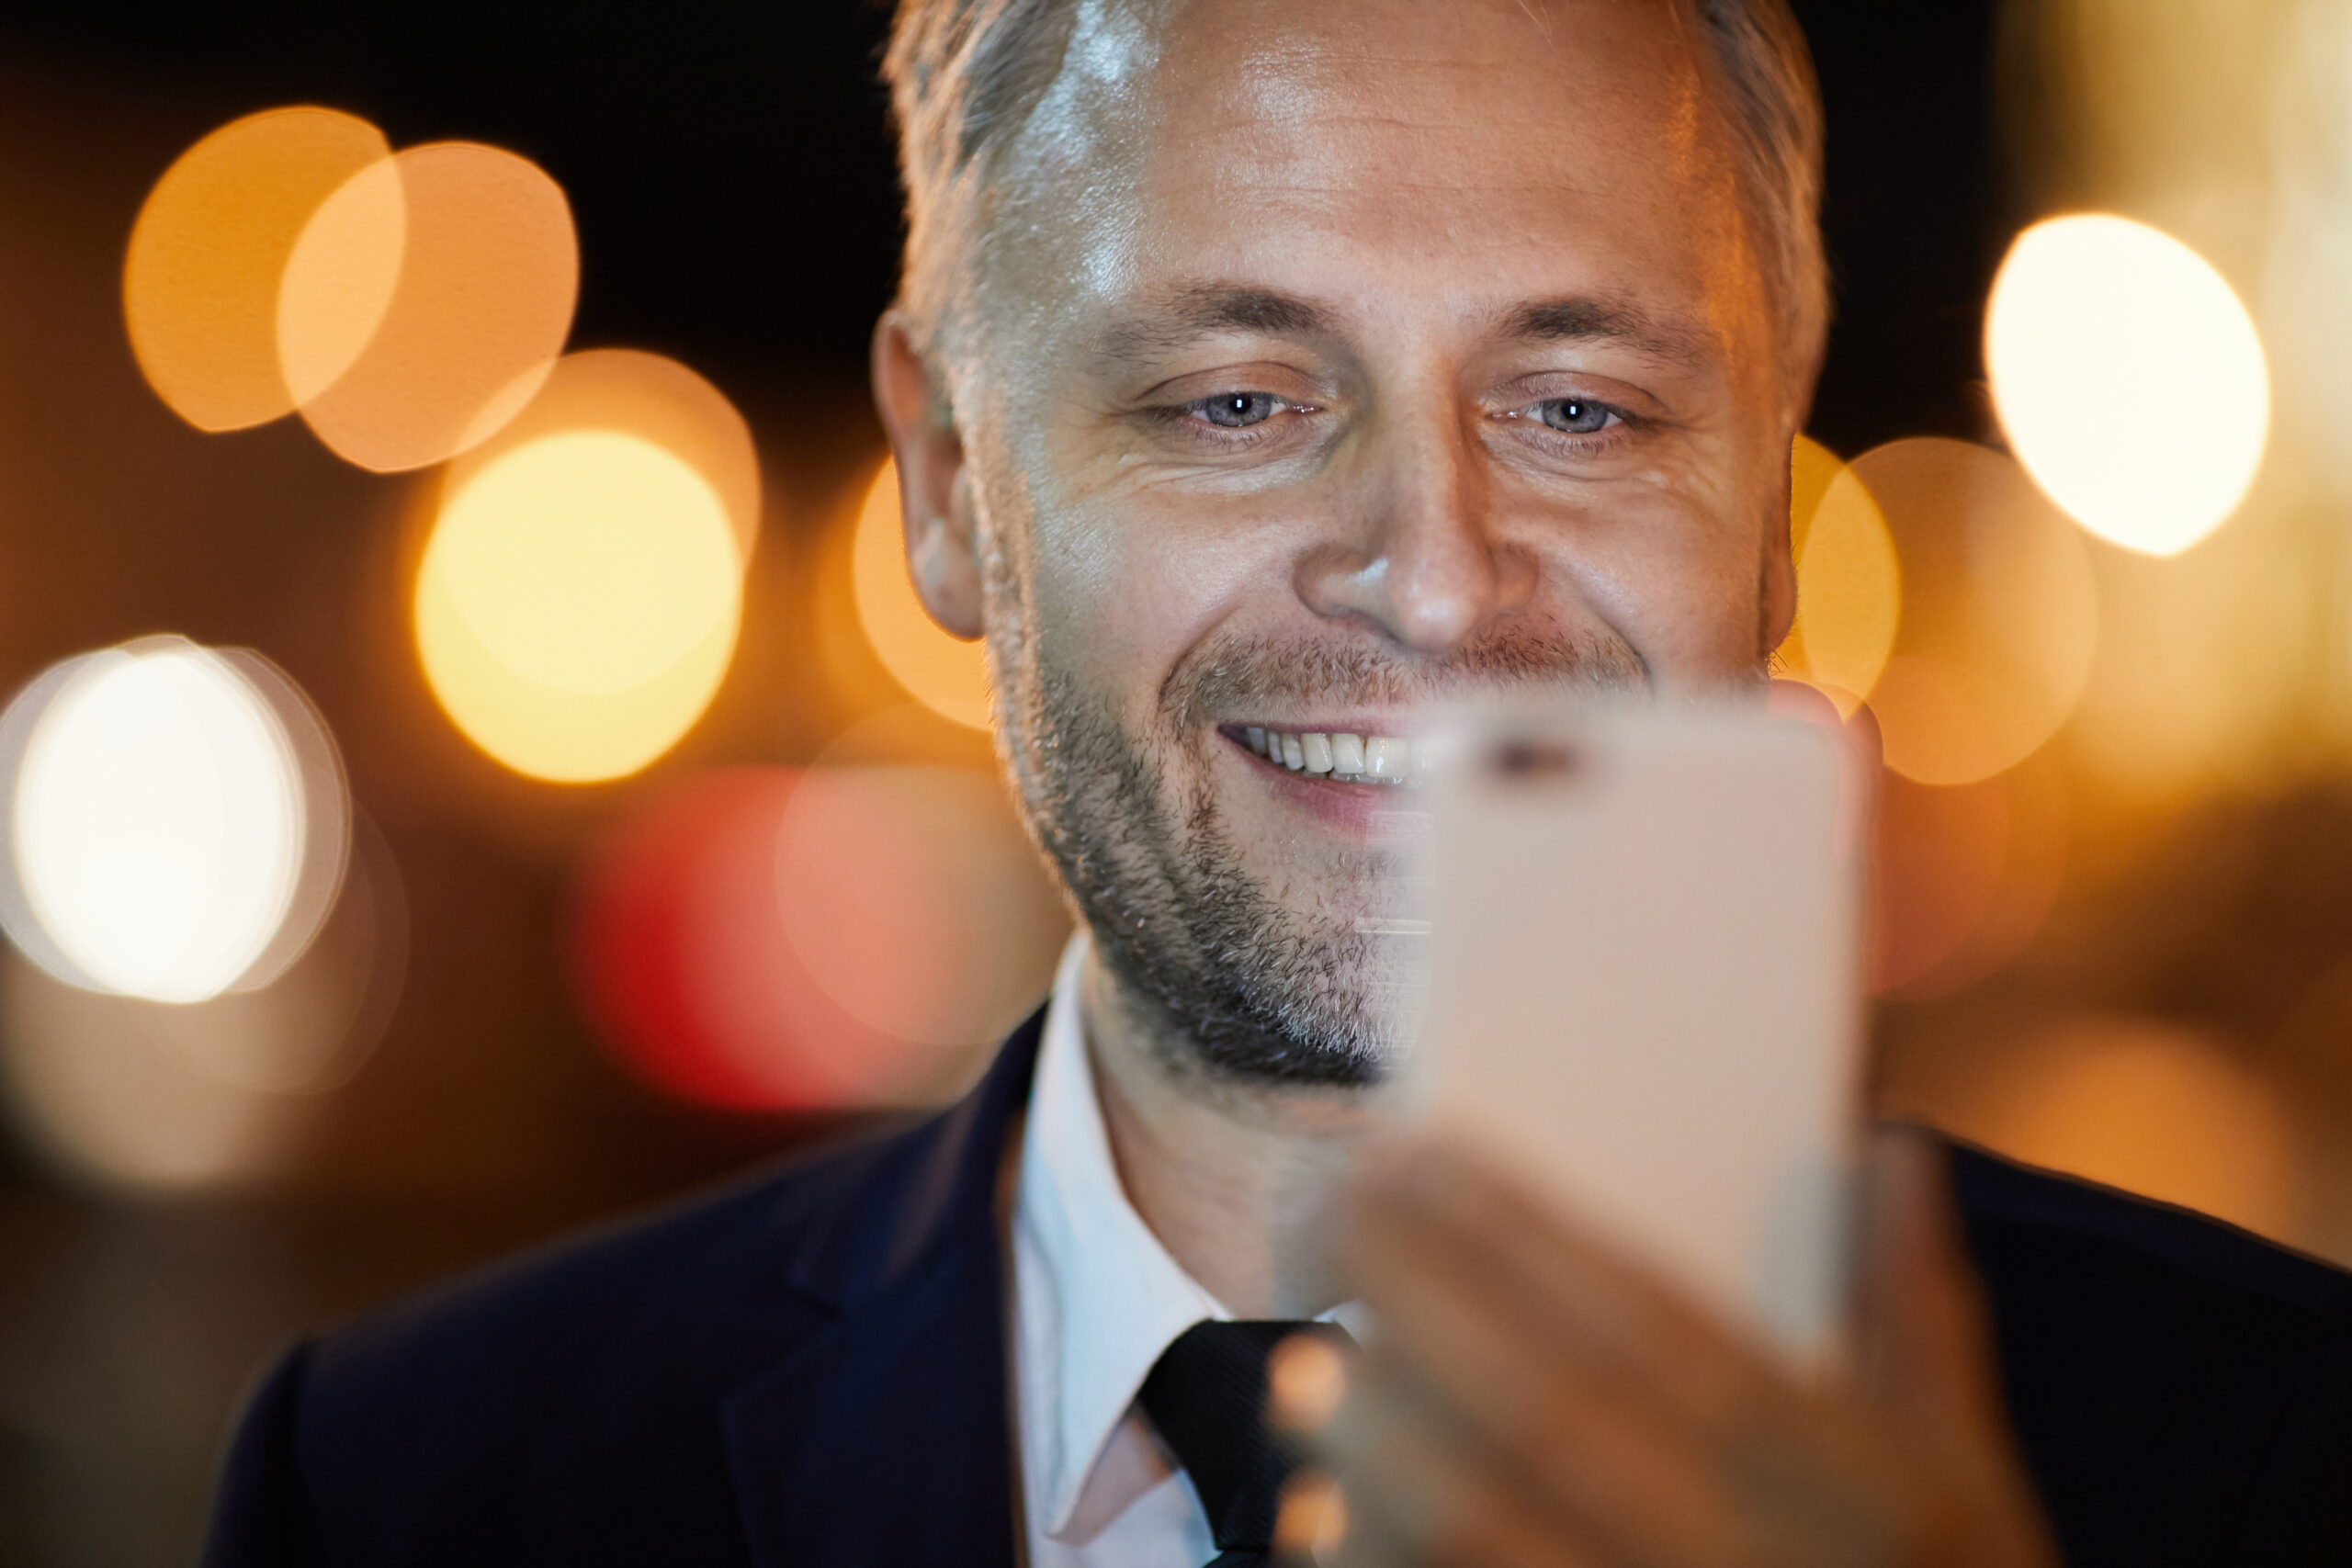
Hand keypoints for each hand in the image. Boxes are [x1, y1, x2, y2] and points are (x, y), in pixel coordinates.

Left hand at [1301, 1125, 2060, 1566]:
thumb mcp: (1966, 1472)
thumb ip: (1914, 1308)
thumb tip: (1894, 1147)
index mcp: (1844, 1482)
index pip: (1659, 1331)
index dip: (1525, 1238)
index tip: (1421, 1151)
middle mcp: (1746, 1560)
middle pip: (1545, 1416)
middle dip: (1414, 1305)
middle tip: (1320, 1221)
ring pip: (1483, 1537)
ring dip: (1377, 1448)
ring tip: (1303, 1375)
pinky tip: (1328, 1520)